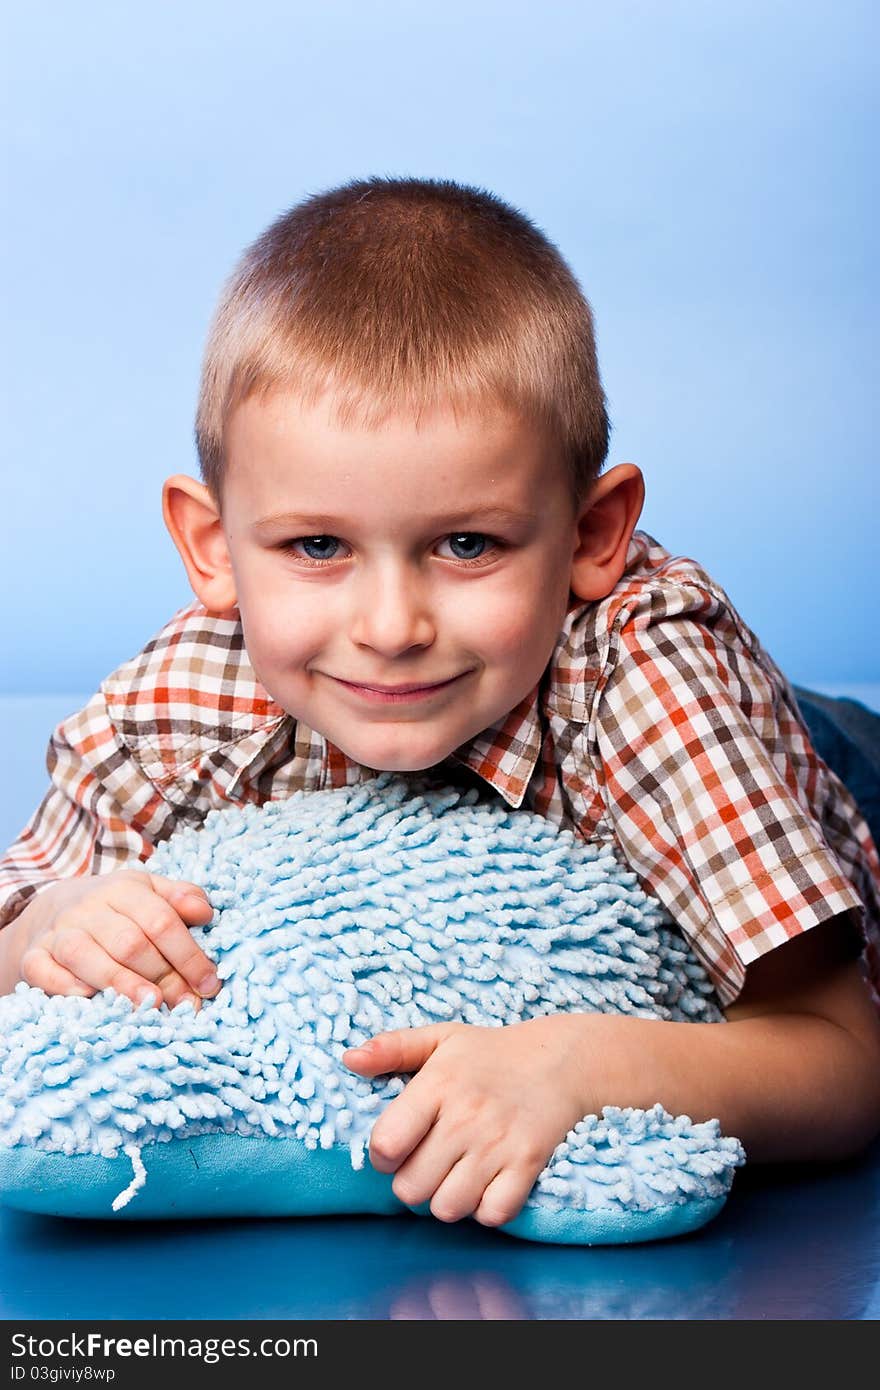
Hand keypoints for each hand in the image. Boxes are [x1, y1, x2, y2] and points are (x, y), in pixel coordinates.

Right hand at [17, 869, 219, 1011]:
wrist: (53, 911)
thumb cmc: (116, 909)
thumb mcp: (150, 893)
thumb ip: (181, 898)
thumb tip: (206, 913)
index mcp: (124, 889)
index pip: (161, 920)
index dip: (189, 955)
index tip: (209, 984)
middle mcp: (89, 908)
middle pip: (129, 943)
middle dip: (163, 977)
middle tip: (186, 1005)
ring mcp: (58, 932)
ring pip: (86, 956)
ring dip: (120, 983)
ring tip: (149, 1005)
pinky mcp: (34, 956)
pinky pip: (45, 971)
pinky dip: (66, 986)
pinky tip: (90, 998)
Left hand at [342, 1015, 594, 1227]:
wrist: (561, 1060)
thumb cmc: (490, 1053)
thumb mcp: (441, 1038)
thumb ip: (392, 1047)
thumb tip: (348, 1059)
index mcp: (438, 1083)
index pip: (387, 1144)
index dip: (382, 1156)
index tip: (396, 1148)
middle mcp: (466, 1116)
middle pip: (411, 1188)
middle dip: (412, 1182)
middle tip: (428, 1163)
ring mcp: (499, 1143)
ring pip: (448, 1208)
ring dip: (447, 1198)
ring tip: (456, 1174)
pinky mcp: (528, 1164)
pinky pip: (492, 1214)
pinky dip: (486, 1208)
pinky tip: (486, 1184)